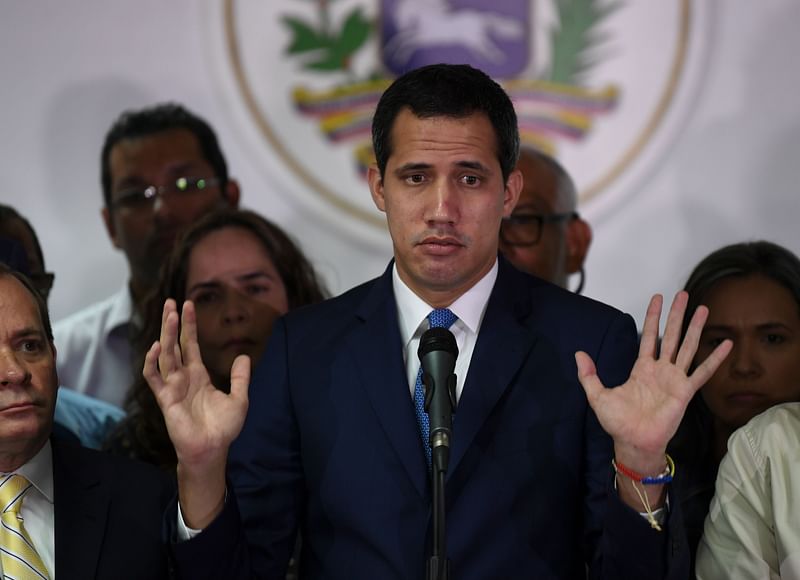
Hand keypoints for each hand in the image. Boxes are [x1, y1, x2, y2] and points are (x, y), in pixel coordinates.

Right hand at [143, 299, 249, 467]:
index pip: (190, 345)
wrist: (212, 449)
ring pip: (165, 355)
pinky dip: (153, 362)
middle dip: (172, 323)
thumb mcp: (239, 398)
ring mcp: (173, 387)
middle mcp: (183, 378)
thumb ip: (239, 377)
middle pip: (175, 344)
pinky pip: (155, 377)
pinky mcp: (166, 399)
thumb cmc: (224, 428)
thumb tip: (243, 357)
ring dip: (166, 335)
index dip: (189, 326)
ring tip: (170, 315)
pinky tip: (157, 347)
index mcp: (198, 376)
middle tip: (170, 301)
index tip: (187, 305)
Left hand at [576, 291, 731, 470]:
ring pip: (688, 347)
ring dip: (695, 328)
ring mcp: (674, 379)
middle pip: (671, 335)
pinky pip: (702, 372)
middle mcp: (660, 370)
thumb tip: (579, 354)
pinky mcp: (685, 391)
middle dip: (677, 315)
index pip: (649, 336)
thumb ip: (589, 375)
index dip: (653, 317)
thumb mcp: (597, 395)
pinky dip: (714, 359)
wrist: (633, 442)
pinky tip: (725, 345)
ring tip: (703, 309)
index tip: (658, 298)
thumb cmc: (618, 422)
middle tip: (683, 294)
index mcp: (642, 369)